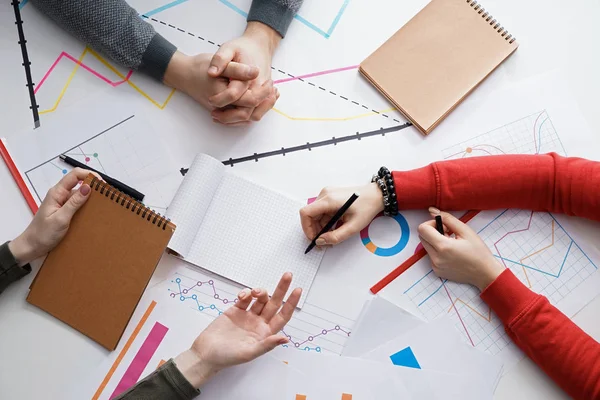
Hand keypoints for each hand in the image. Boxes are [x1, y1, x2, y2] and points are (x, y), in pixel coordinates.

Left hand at [9, 168, 94, 264]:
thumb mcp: (60, 218)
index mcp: (57, 193)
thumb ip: (74, 202)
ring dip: (91, 198)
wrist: (32, 247)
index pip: (75, 175)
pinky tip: (94, 213)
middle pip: (79, 183)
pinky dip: (87, 207)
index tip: (103, 184)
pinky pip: (79, 205)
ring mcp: (63, 203)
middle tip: (107, 195)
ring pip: (80, 195)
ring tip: (103, 205)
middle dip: (93, 187)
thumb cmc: (43, 234)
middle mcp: (60, 195)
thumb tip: (88, 187)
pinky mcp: (65, 211)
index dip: (90, 175)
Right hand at [164, 52, 269, 118]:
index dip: (262, 93)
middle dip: (264, 103)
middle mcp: (222, 108)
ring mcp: (222, 112)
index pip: (248, 100)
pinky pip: (241, 116)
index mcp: (222, 95)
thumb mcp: (220, 60)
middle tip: (273, 89)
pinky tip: (262, 99)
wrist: (185, 73)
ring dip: (261, 108)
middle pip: (249, 113)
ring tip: (272, 94)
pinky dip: (253, 109)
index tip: (270, 81)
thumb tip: (255, 72)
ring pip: (246, 118)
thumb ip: (238, 69)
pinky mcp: (224, 112)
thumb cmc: (201, 66)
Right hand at [174, 272, 301, 387]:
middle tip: (288, 275)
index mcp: (265, 333)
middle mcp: (259, 323)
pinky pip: (245, 298)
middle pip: (274, 303)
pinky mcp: (235, 310)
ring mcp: (248, 316)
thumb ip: (267, 344)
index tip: (297, 290)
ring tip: (255, 292)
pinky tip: (242, 296)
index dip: (291, 303)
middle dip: (281, 289)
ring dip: (260, 292)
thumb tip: (285, 339)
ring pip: (260, 299)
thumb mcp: (249, 353)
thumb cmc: (227, 357)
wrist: (205, 353)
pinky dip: (245, 293)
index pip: (283, 316)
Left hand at [208, 21, 280, 123]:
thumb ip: (220, 59)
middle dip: (228, 117)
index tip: (210, 100)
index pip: (235, 94)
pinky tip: (230, 116)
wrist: (260, 47)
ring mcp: (264, 94)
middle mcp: (259, 88)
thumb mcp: (229, 48)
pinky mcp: (264, 98)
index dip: (221, 99)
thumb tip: (211, 73)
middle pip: (246, 112)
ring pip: (253, 116)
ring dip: (236, 121)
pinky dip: (244, 119)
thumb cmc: (243, 48)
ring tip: (219, 117)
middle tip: (213, 114)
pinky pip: (256, 114)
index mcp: (251, 77)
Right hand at [299, 183, 383, 245]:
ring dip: (320, 228)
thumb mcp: (353, 226)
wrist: (376, 195)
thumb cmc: (367, 207)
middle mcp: (325, 195)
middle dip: (315, 231)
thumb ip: (335, 236)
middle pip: (310, 215)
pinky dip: (325, 222)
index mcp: (329, 200)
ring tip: (331, 238)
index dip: (306, 228)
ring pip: (316, 215)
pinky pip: (322, 211)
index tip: (314, 239)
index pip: (306, 213)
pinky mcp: (330, 197)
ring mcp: (327, 195)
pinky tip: (334, 228)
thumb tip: (320, 241)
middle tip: (324, 243)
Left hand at [418, 208, 504, 290]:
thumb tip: (432, 211)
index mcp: (443, 246)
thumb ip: (447, 219)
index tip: (444, 227)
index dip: (431, 224)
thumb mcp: (465, 231)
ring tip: (451, 244)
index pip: (422, 229)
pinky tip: (451, 253)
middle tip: (448, 234)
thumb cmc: (478, 252)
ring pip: (426, 246)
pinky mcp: (436, 271)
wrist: (485, 274)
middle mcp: (436, 258)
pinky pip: (431, 256)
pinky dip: (438, 251)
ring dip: (435, 241)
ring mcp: (435, 266)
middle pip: (422, 237)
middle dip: (432, 231)